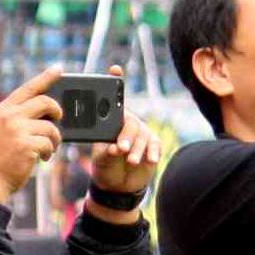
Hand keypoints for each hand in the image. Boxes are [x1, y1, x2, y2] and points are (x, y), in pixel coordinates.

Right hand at [0, 66, 64, 204]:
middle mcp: (9, 116)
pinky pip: (49, 143)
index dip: (46, 77)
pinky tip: (43, 158)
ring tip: (47, 149)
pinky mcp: (26, 145)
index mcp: (2, 110)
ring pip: (51, 127)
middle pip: (45, 102)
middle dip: (57, 111)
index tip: (59, 68)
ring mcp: (17, 130)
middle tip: (59, 119)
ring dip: (54, 139)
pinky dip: (50, 152)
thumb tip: (45, 111)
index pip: (28, 88)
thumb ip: (16, 118)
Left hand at [89, 69, 161, 196]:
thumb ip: (106, 152)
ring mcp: (141, 133)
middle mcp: (128, 123)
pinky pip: (154, 145)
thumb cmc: (106, 166)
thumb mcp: (100, 159)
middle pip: (130, 122)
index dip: (115, 82)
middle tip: (120, 148)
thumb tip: (115, 148)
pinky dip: (152, 152)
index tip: (115, 69)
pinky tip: (150, 159)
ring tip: (130, 161)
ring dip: (136, 149)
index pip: (114, 100)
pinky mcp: (152, 145)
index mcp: (112, 121)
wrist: (119, 185)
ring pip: (142, 135)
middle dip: (125, 135)